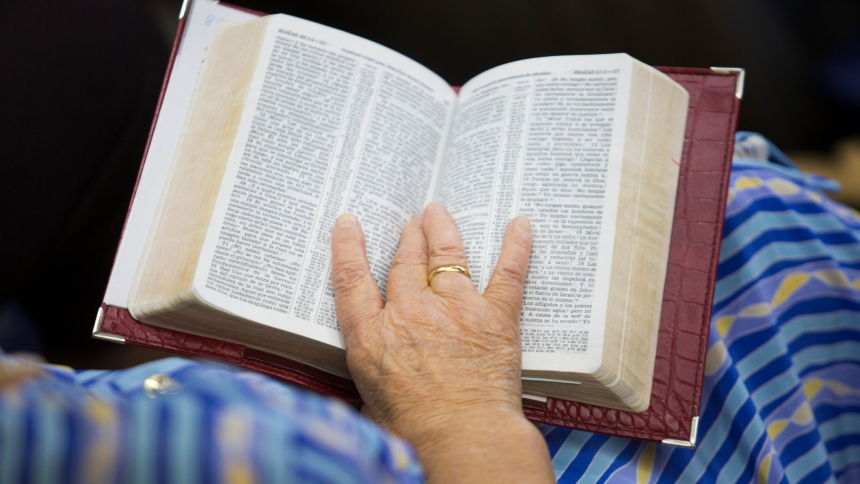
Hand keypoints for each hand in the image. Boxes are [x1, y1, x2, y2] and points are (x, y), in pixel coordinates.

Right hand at [331, 203, 552, 482]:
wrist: (461, 440)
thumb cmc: (413, 435)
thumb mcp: (370, 403)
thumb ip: (372, 379)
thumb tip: (377, 383)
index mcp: (372, 336)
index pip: (352, 280)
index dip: (347, 247)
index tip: (348, 222)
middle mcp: (410, 313)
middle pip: (405, 262)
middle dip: (408, 237)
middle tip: (411, 221)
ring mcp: (454, 309)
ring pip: (447, 256)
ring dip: (442, 231)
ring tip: (439, 213)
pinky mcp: (495, 317)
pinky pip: (508, 272)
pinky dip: (516, 246)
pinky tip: (520, 225)